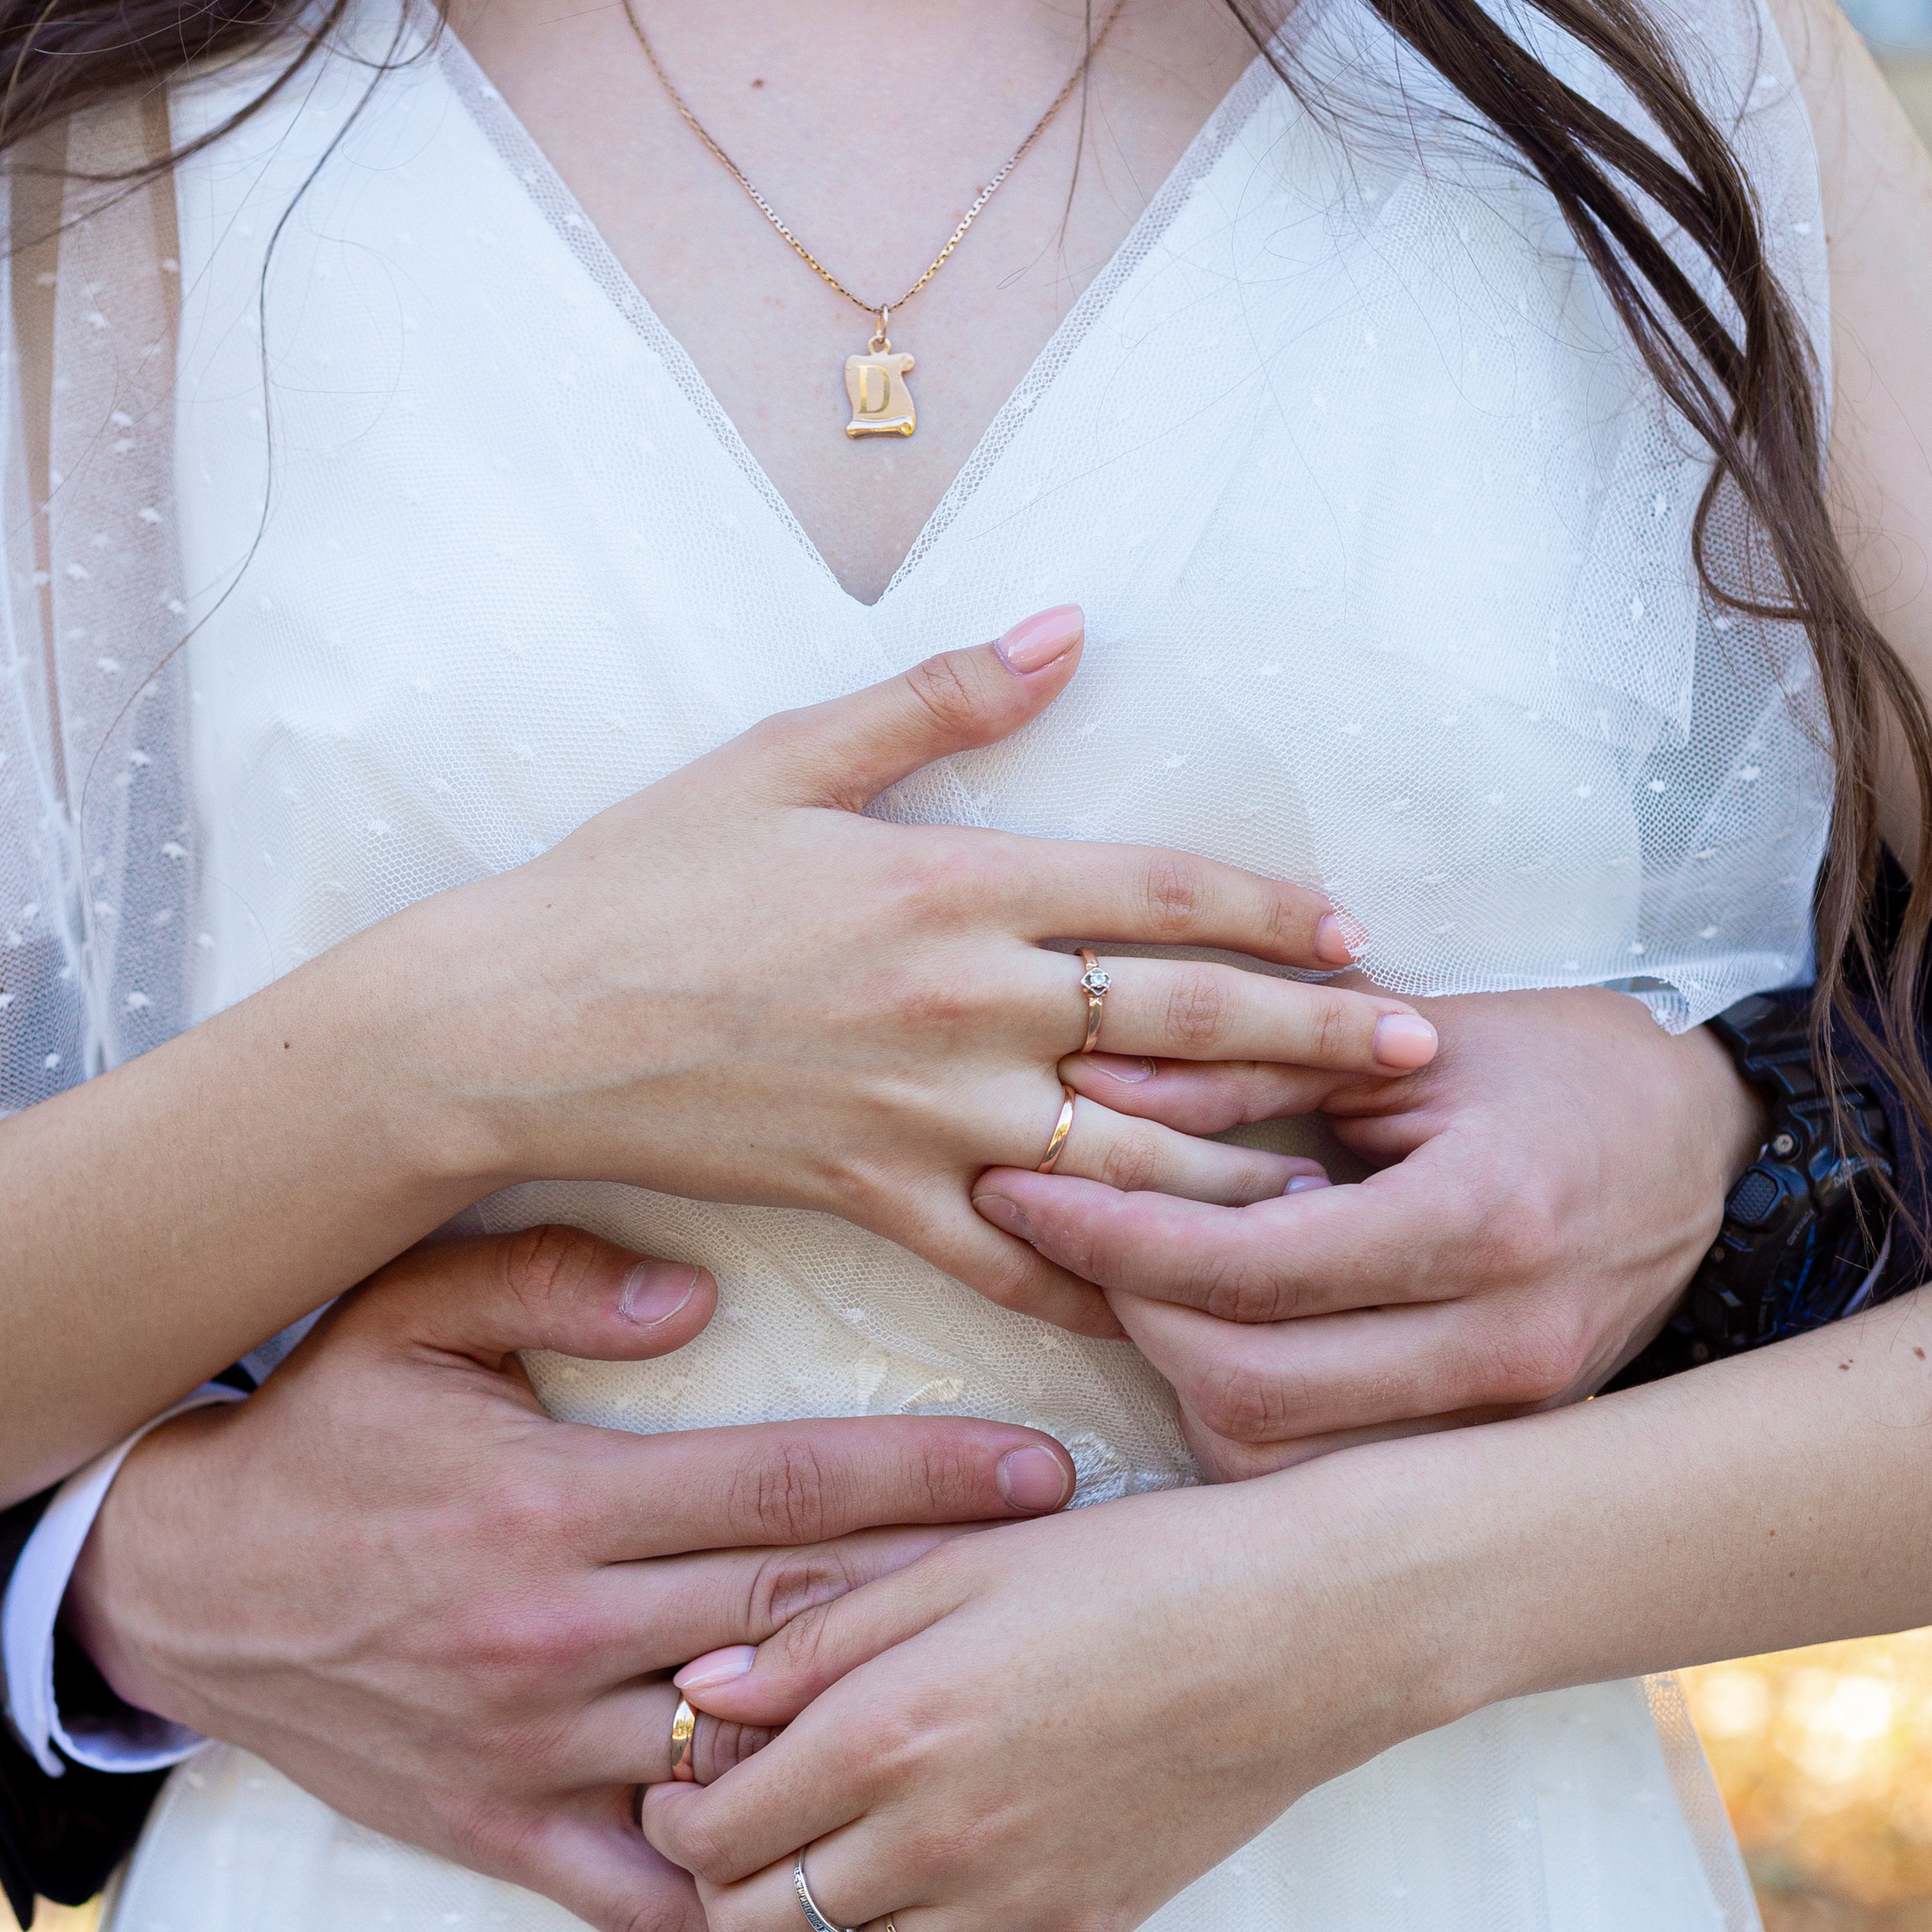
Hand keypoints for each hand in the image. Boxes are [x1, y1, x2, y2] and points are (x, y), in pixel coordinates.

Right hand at [64, 1226, 1077, 1931]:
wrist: (171, 1587)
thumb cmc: (313, 1438)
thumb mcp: (403, 1316)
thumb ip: (550, 1282)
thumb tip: (698, 1293)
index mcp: (555, 1500)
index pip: (779, 1488)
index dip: (923, 1474)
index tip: (1037, 1470)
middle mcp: (558, 1631)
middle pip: (795, 1619)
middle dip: (944, 1595)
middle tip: (1072, 1582)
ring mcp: (534, 1747)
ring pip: (743, 1753)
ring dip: (872, 1739)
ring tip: (996, 1722)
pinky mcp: (500, 1829)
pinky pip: (642, 1891)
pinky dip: (745, 1904)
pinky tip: (846, 1901)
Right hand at [422, 606, 1435, 1333]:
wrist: (514, 1024)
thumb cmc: (638, 881)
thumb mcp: (778, 758)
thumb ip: (937, 698)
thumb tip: (1069, 627)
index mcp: (949, 883)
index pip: (1158, 893)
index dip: (1272, 913)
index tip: (1354, 933)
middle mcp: (959, 1003)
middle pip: (1180, 1024)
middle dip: (1312, 1040)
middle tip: (1417, 1057)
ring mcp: (921, 1113)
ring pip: (1125, 1151)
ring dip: (1245, 1170)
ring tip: (1338, 1189)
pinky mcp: (870, 1196)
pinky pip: (1011, 1254)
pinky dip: (1096, 1281)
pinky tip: (1168, 1303)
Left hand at [641, 1460, 1461, 1931]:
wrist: (1297, 1630)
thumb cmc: (1128, 1574)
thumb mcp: (957, 1568)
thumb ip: (816, 1637)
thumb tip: (703, 1687)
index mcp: (887, 1736)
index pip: (713, 1833)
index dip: (670, 1814)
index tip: (677, 1780)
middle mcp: (935, 1843)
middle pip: (757, 1926)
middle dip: (718, 1882)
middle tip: (735, 1822)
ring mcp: (1010, 1904)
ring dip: (810, 1928)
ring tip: (829, 1852)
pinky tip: (932, 1876)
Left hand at [969, 985, 1764, 1474]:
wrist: (1710, 1146)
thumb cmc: (1561, 1067)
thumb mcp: (1407, 1035)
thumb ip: (1241, 1064)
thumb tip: (1081, 1075)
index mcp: (1482, 1223)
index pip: (1245, 1268)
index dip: (1109, 1235)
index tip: (1016, 1187)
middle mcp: (1499, 1345)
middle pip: (1244, 1392)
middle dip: (1128, 1316)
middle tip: (1067, 1234)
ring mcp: (1503, 1421)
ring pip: (1275, 1464)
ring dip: (1179, 1379)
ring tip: (1143, 1281)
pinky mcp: (1492, 1453)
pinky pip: (1326, 1477)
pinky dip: (1247, 1421)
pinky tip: (1222, 1335)